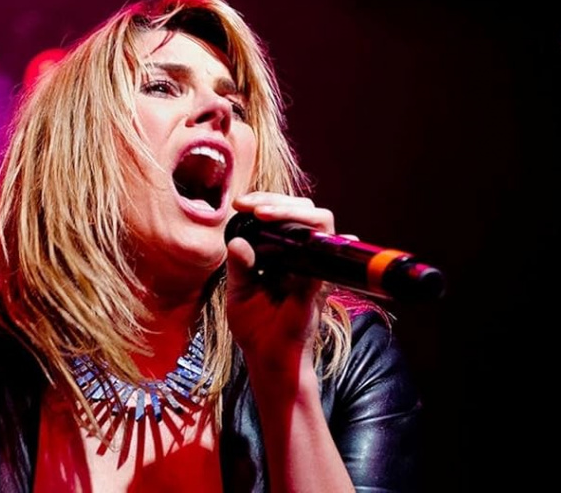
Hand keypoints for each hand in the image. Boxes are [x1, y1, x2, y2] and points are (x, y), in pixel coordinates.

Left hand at [224, 191, 335, 371]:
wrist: (268, 359)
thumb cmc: (256, 327)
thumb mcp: (239, 291)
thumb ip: (239, 266)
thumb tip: (238, 240)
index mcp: (285, 256)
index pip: (286, 216)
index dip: (267, 202)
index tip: (240, 204)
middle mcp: (303, 258)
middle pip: (306, 211)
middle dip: (278, 200)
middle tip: (251, 204)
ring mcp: (314, 270)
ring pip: (321, 223)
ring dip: (291, 212)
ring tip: (263, 212)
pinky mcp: (318, 287)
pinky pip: (322, 258)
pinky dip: (308, 242)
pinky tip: (283, 237)